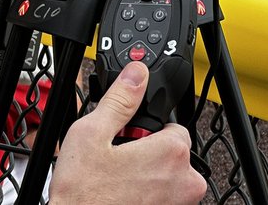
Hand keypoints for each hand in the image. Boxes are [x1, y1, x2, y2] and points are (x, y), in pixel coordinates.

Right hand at [50, 62, 205, 204]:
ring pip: (167, 176)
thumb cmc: (83, 195)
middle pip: (172, 151)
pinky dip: (146, 193)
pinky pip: (163, 197)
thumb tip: (136, 75)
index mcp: (171, 152)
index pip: (173, 126)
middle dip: (148, 151)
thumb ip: (120, 100)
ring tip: (116, 178)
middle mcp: (184, 182)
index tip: (126, 137)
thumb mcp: (92, 134)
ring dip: (148, 173)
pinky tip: (120, 194)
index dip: (146, 129)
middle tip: (118, 158)